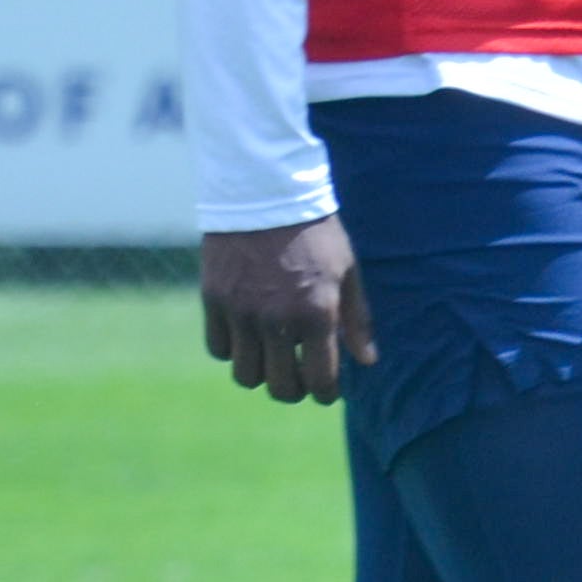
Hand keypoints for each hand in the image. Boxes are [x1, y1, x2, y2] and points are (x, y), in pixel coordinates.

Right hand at [200, 216, 374, 405]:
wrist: (265, 189)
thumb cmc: (315, 231)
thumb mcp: (347, 270)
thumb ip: (357, 319)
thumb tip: (367, 361)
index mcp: (317, 314)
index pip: (320, 383)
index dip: (325, 393)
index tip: (325, 386)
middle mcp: (277, 320)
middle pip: (280, 388)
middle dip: (294, 388)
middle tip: (298, 372)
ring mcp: (241, 311)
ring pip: (245, 375)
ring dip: (260, 371)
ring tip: (270, 354)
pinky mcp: (214, 299)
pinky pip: (218, 348)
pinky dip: (232, 347)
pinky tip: (245, 332)